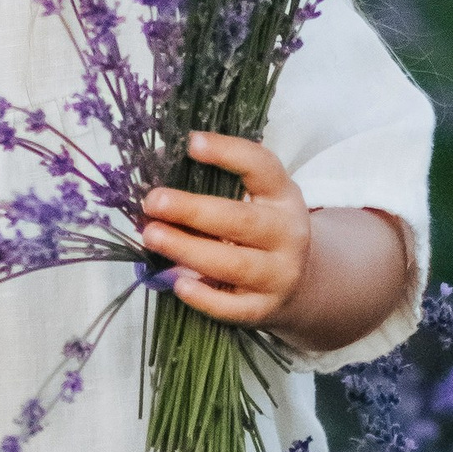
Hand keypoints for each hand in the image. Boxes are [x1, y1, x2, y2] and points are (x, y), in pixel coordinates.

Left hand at [140, 134, 310, 327]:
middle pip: (240, 220)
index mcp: (283, 197)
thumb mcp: (256, 201)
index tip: (191, 143)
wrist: (300, 283)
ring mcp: (279, 274)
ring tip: (152, 236)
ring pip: (233, 264)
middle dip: (192, 211)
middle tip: (153, 201)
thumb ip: (217, 188)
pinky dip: (205, 297)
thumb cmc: (261, 232)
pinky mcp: (265, 308)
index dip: (228, 153)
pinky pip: (233, 307)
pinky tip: (179, 284)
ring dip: (188, 249)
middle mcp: (288, 234)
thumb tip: (160, 179)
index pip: (262, 167)